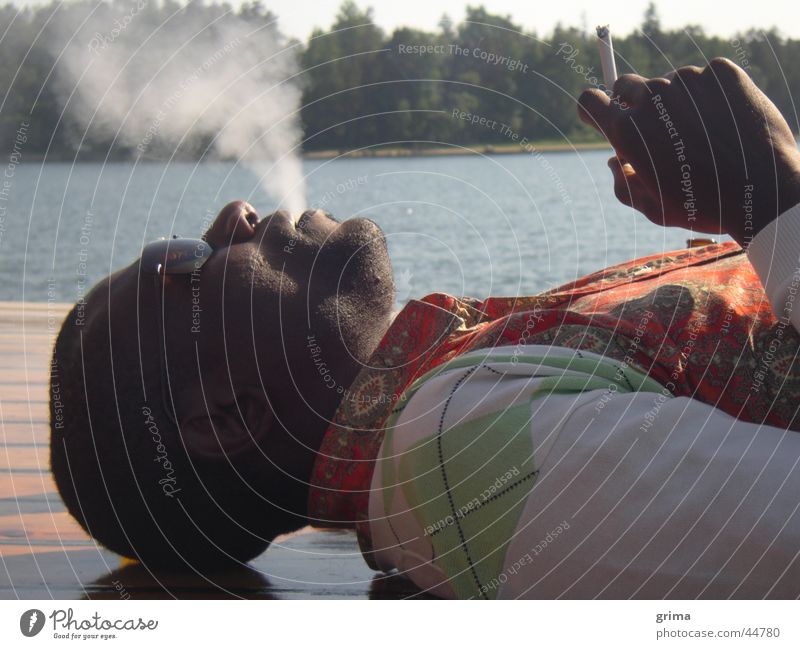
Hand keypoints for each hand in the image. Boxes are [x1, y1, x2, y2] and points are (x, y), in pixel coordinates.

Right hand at [578, 58, 799, 245]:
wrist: (766, 191)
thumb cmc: (705, 206)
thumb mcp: (654, 209)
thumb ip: (623, 186)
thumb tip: (615, 161)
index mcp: (627, 130)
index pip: (590, 100)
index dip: (593, 109)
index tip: (601, 116)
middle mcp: (652, 97)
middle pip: (627, 85)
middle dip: (633, 105)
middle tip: (658, 132)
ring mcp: (688, 80)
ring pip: (669, 84)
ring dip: (676, 103)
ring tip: (704, 136)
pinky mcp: (721, 73)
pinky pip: (706, 78)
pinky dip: (709, 95)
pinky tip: (724, 123)